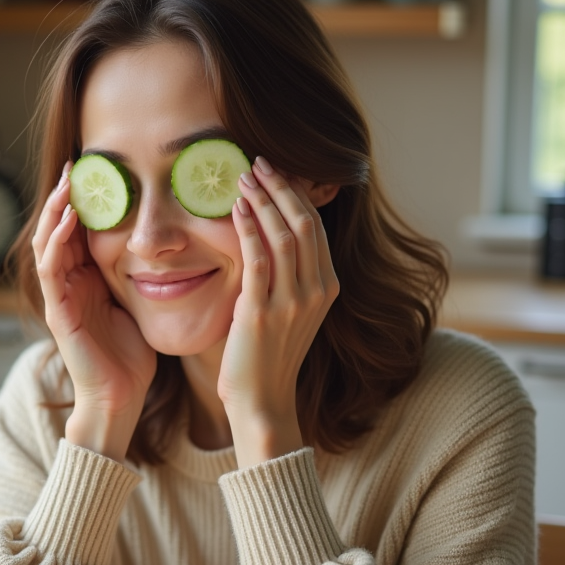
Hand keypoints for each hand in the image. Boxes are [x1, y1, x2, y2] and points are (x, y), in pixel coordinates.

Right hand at [32, 162, 157, 461]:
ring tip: (67, 182)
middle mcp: (69, 284)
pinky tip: (69, 219)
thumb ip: (145, 275)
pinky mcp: (58, 311)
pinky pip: (51, 269)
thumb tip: (176, 246)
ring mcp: (60, 297)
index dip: (84, 201)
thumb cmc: (133, 355)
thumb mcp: (141, 302)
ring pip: (48, 242)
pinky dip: (57, 241)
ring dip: (56, 210)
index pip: (79, 230)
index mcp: (87, 280)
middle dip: (65, 196)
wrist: (121, 397)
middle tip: (76, 165)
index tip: (99, 171)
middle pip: (58, 229)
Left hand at [220, 156, 339, 468]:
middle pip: (305, 223)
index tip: (276, 172)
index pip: (316, 227)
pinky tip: (236, 208)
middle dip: (281, 187)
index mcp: (328, 287)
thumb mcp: (290, 311)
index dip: (296, 194)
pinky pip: (259, 259)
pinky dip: (249, 228)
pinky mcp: (264, 312)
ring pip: (284, 235)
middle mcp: (317, 291)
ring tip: (244, 177)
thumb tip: (271, 236)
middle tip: (258, 161)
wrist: (263, 402)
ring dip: (263, 200)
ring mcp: (293, 302)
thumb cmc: (269, 357)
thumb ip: (289, 276)